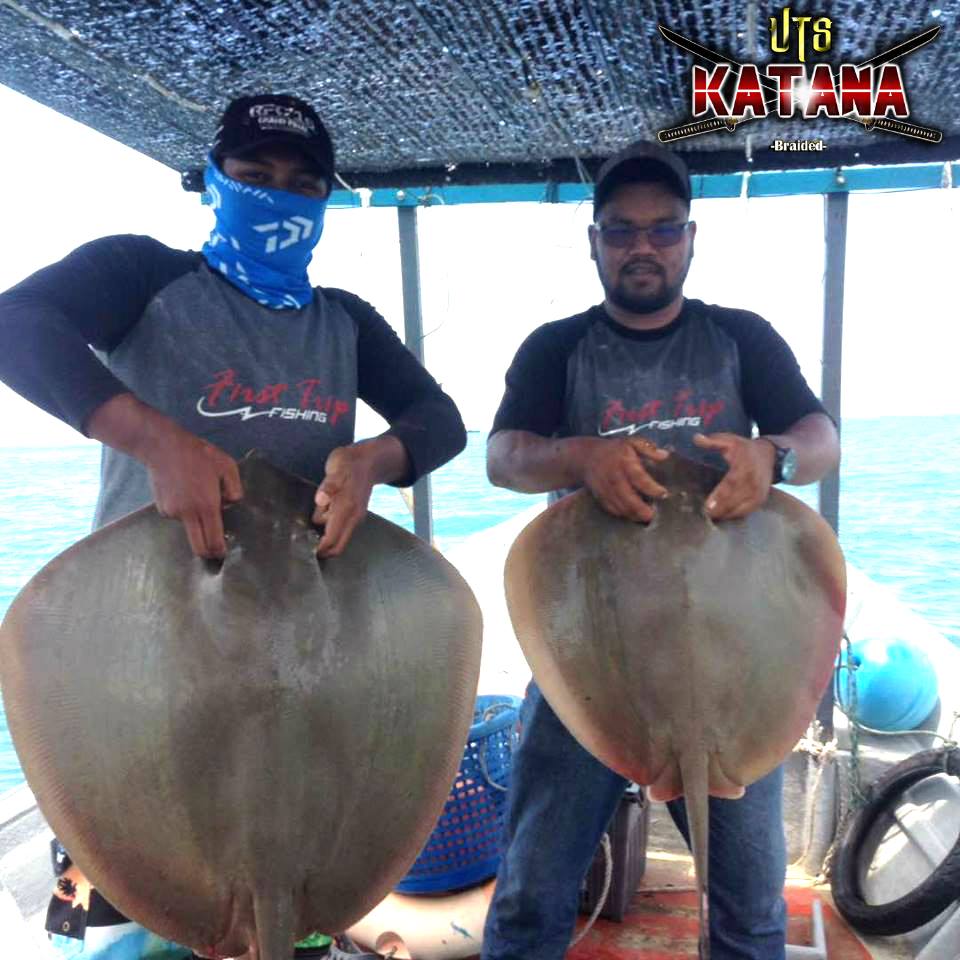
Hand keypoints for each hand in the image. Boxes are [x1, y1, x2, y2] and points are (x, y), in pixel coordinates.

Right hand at [143, 429, 242, 558]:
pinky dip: (184, 511)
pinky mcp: (161, 509)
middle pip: (198, 546)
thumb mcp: (227, 466)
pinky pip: (178, 516)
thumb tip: (230, 504)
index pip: (213, 539)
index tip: (223, 554)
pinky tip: (184, 493)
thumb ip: (235, 489)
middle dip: (207, 553)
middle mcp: (187, 513)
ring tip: (198, 497)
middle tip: (215, 551)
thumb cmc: (199, 455)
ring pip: (188, 528)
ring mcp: (172, 512)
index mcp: (207, 506)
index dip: (219, 551)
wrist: (163, 447)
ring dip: (196, 522)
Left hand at [313, 444, 376, 557]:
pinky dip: (328, 528)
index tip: (302, 547)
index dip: (318, 548)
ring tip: (309, 522)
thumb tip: (321, 499)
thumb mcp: (336, 469)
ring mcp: (355, 517)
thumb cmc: (349, 464)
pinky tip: (321, 515)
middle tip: (303, 542)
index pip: (332, 539)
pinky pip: (339, 529)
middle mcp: (353, 517)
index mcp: (347, 509)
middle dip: (322, 550)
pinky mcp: (353, 515)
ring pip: (337, 538)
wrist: (369, 460)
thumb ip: (328, 486)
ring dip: (323, 536)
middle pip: (338, 547)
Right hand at [581, 437, 669, 521]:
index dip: (652, 488)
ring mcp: (605, 488)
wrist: (586, 456)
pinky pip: (611, 508)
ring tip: (644, 518)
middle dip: (640, 508)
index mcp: (624, 462)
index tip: (664, 494)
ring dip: (632, 514)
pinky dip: (621, 514)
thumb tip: (665, 455)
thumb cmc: (613, 450)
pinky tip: (631, 515)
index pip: (639, 478)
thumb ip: (648, 448)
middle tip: (652, 515)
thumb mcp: (631, 442)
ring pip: (619, 505)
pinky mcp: (600, 496)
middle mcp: (614, 476)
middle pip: (627, 497)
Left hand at [692, 433, 775, 520]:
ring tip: (711, 518)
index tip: (708, 506)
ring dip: (726, 514)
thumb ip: (712, 441)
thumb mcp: (730, 441)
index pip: (731, 484)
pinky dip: (734, 515)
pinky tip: (722, 517)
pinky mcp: (761, 500)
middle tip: (705, 515)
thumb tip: (696, 438)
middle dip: (720, 509)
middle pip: (735, 500)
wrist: (770, 456)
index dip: (720, 496)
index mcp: (744, 467)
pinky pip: (746, 512)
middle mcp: (753, 482)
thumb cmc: (745, 449)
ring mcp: (759, 493)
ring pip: (741, 509)